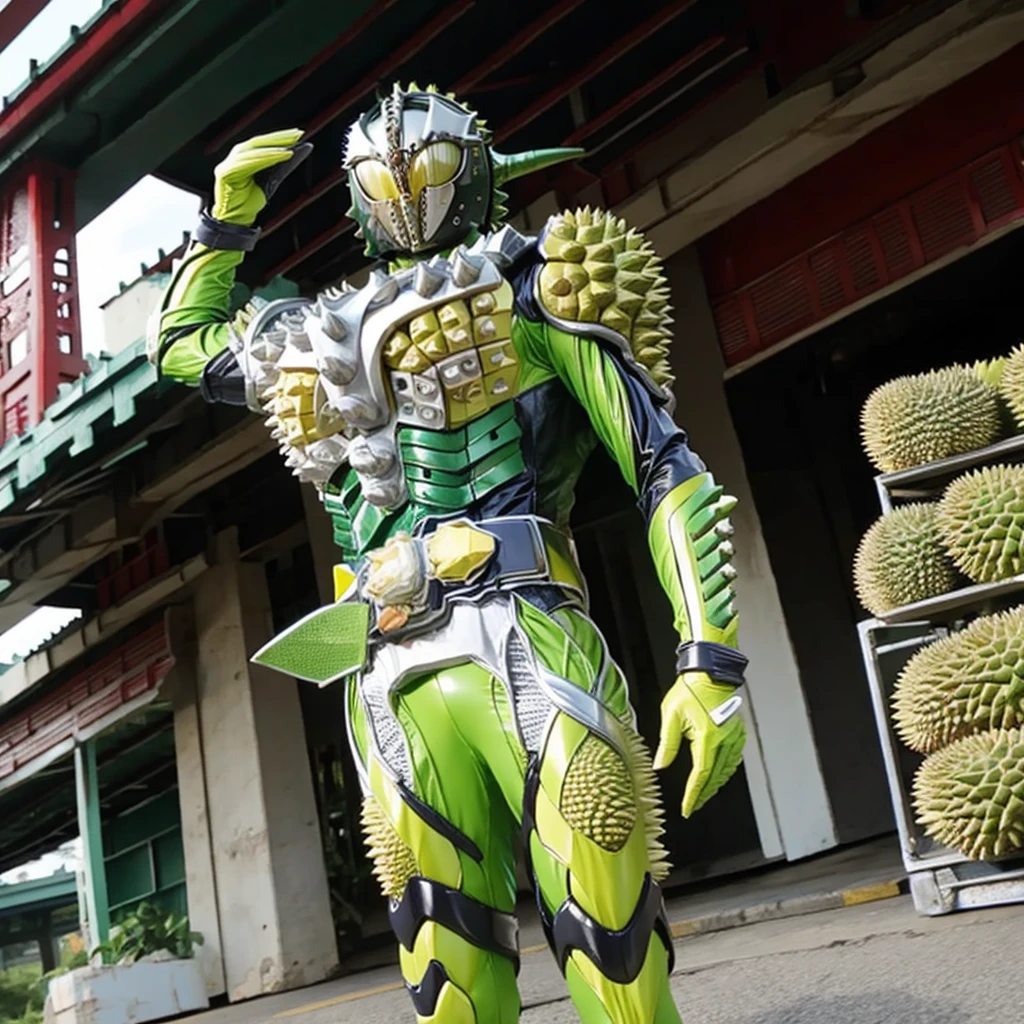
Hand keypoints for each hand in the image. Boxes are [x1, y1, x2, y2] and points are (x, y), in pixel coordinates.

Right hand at [212, 129, 305, 225]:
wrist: (236, 221)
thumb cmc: (250, 203)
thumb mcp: (272, 181)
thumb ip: (285, 165)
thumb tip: (304, 148)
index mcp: (243, 157)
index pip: (263, 143)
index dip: (280, 137)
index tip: (299, 134)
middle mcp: (234, 157)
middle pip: (258, 142)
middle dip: (279, 138)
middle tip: (297, 134)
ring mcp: (228, 164)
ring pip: (254, 151)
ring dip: (274, 148)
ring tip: (291, 147)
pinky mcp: (225, 173)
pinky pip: (249, 163)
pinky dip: (266, 159)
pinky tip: (281, 157)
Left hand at [653, 671, 745, 817]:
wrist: (709, 672)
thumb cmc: (690, 689)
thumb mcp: (671, 715)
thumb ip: (667, 744)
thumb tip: (660, 765)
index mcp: (708, 737)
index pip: (701, 774)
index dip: (693, 794)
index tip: (687, 807)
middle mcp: (725, 739)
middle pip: (715, 777)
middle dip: (704, 794)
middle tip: (693, 805)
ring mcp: (734, 736)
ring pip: (727, 770)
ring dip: (715, 784)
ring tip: (703, 794)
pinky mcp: (737, 732)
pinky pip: (733, 759)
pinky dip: (725, 771)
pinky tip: (718, 775)